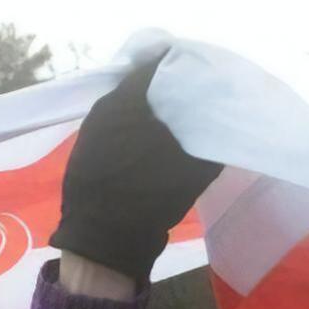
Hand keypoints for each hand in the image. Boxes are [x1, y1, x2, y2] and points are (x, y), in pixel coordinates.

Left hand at [50, 54, 221, 284]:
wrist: (104, 243)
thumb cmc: (148, 200)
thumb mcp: (191, 169)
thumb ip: (207, 137)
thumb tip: (222, 118)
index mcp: (124, 101)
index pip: (157, 65)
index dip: (183, 66)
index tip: (203, 74)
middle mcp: (102, 108)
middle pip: (141, 86)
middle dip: (167, 90)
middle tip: (195, 98)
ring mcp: (90, 131)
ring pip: (127, 108)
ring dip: (150, 112)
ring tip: (177, 121)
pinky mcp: (86, 153)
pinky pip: (115, 130)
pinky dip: (135, 131)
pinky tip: (153, 144)